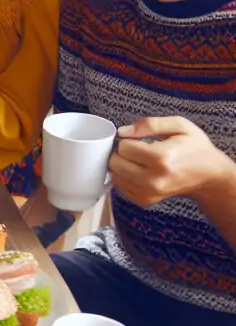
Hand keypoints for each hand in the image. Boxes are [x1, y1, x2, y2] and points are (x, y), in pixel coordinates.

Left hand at [111, 116, 234, 207]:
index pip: (123, 147)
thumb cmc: (195, 148)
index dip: (129, 139)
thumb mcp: (180, 126)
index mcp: (161, 158)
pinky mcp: (145, 200)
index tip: (139, 140)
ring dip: (122, 165)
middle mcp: (153, 179)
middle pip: (116, 162)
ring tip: (139, 160)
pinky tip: (139, 171)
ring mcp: (149, 193)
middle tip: (137, 150)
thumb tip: (123, 132)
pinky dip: (125, 177)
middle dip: (122, 153)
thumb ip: (150, 124)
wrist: (209, 176)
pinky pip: (120, 187)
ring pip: (115, 175)